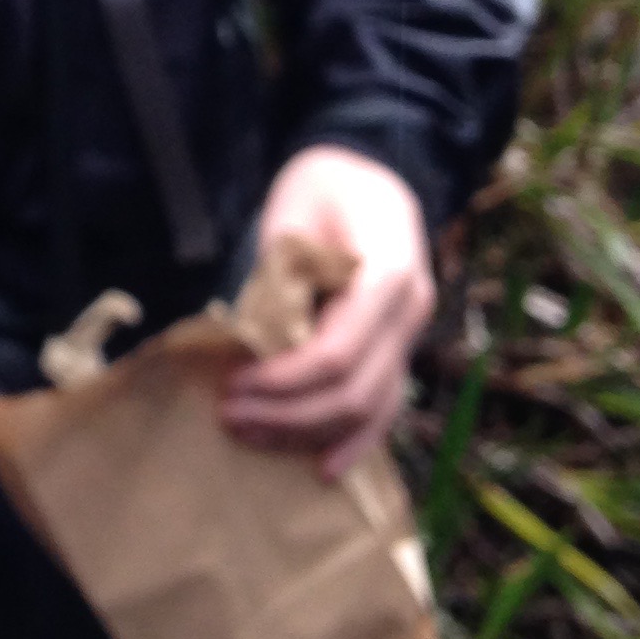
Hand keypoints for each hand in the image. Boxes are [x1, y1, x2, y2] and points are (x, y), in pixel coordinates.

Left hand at [218, 145, 432, 481]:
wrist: (369, 172)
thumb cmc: (324, 186)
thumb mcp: (294, 216)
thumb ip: (281, 281)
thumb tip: (254, 343)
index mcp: (389, 273)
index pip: (335, 353)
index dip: (282, 380)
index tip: (233, 386)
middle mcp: (410, 311)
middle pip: (354, 392)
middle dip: (287, 413)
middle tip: (228, 415)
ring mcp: (410, 333)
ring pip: (370, 408)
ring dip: (309, 431)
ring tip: (251, 434)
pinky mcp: (399, 347)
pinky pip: (386, 405)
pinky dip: (357, 439)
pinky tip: (325, 467)